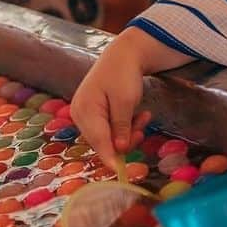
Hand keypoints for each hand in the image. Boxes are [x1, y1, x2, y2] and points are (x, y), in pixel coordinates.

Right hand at [70, 30, 153, 171]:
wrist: (124, 54)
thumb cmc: (124, 74)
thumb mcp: (126, 101)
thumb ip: (121, 126)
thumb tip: (118, 150)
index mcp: (85, 110)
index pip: (98, 141)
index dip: (110, 158)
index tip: (121, 172)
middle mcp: (81, 114)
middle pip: (103, 142)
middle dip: (125, 140)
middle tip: (143, 129)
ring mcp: (86, 114)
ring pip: (109, 137)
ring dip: (128, 132)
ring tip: (145, 117)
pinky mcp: (95, 114)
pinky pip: (110, 128)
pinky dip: (125, 126)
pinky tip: (140, 115)